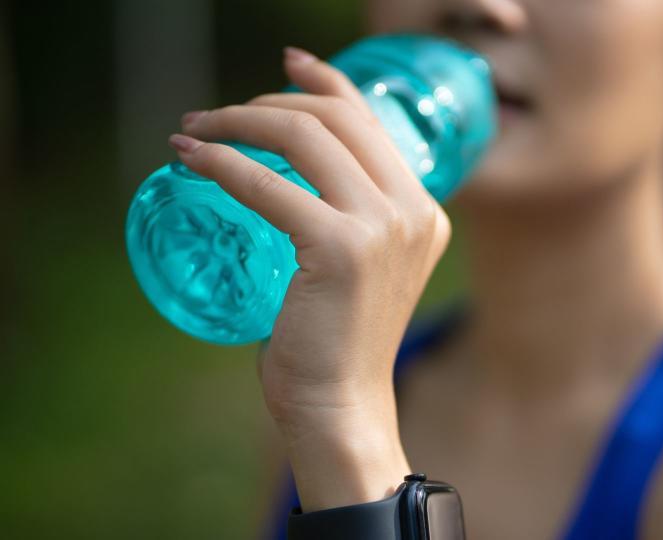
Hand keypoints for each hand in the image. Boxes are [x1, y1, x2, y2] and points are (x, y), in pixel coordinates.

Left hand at [168, 47, 450, 510]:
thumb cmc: (337, 341)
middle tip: (216, 115)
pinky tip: (191, 160)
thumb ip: (349, 217)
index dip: (328, 82)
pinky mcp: (343, 248)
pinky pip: (268, 185)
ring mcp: (384, 227)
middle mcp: (414, 210)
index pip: (372, 123)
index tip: (288, 64)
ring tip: (196, 130)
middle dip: (268, 100)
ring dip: (238, 120)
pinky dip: (222, 164)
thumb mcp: (358, 267)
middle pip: (337, 119)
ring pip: (304, 137)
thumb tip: (289, 172)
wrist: (342, 404)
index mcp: (424, 210)